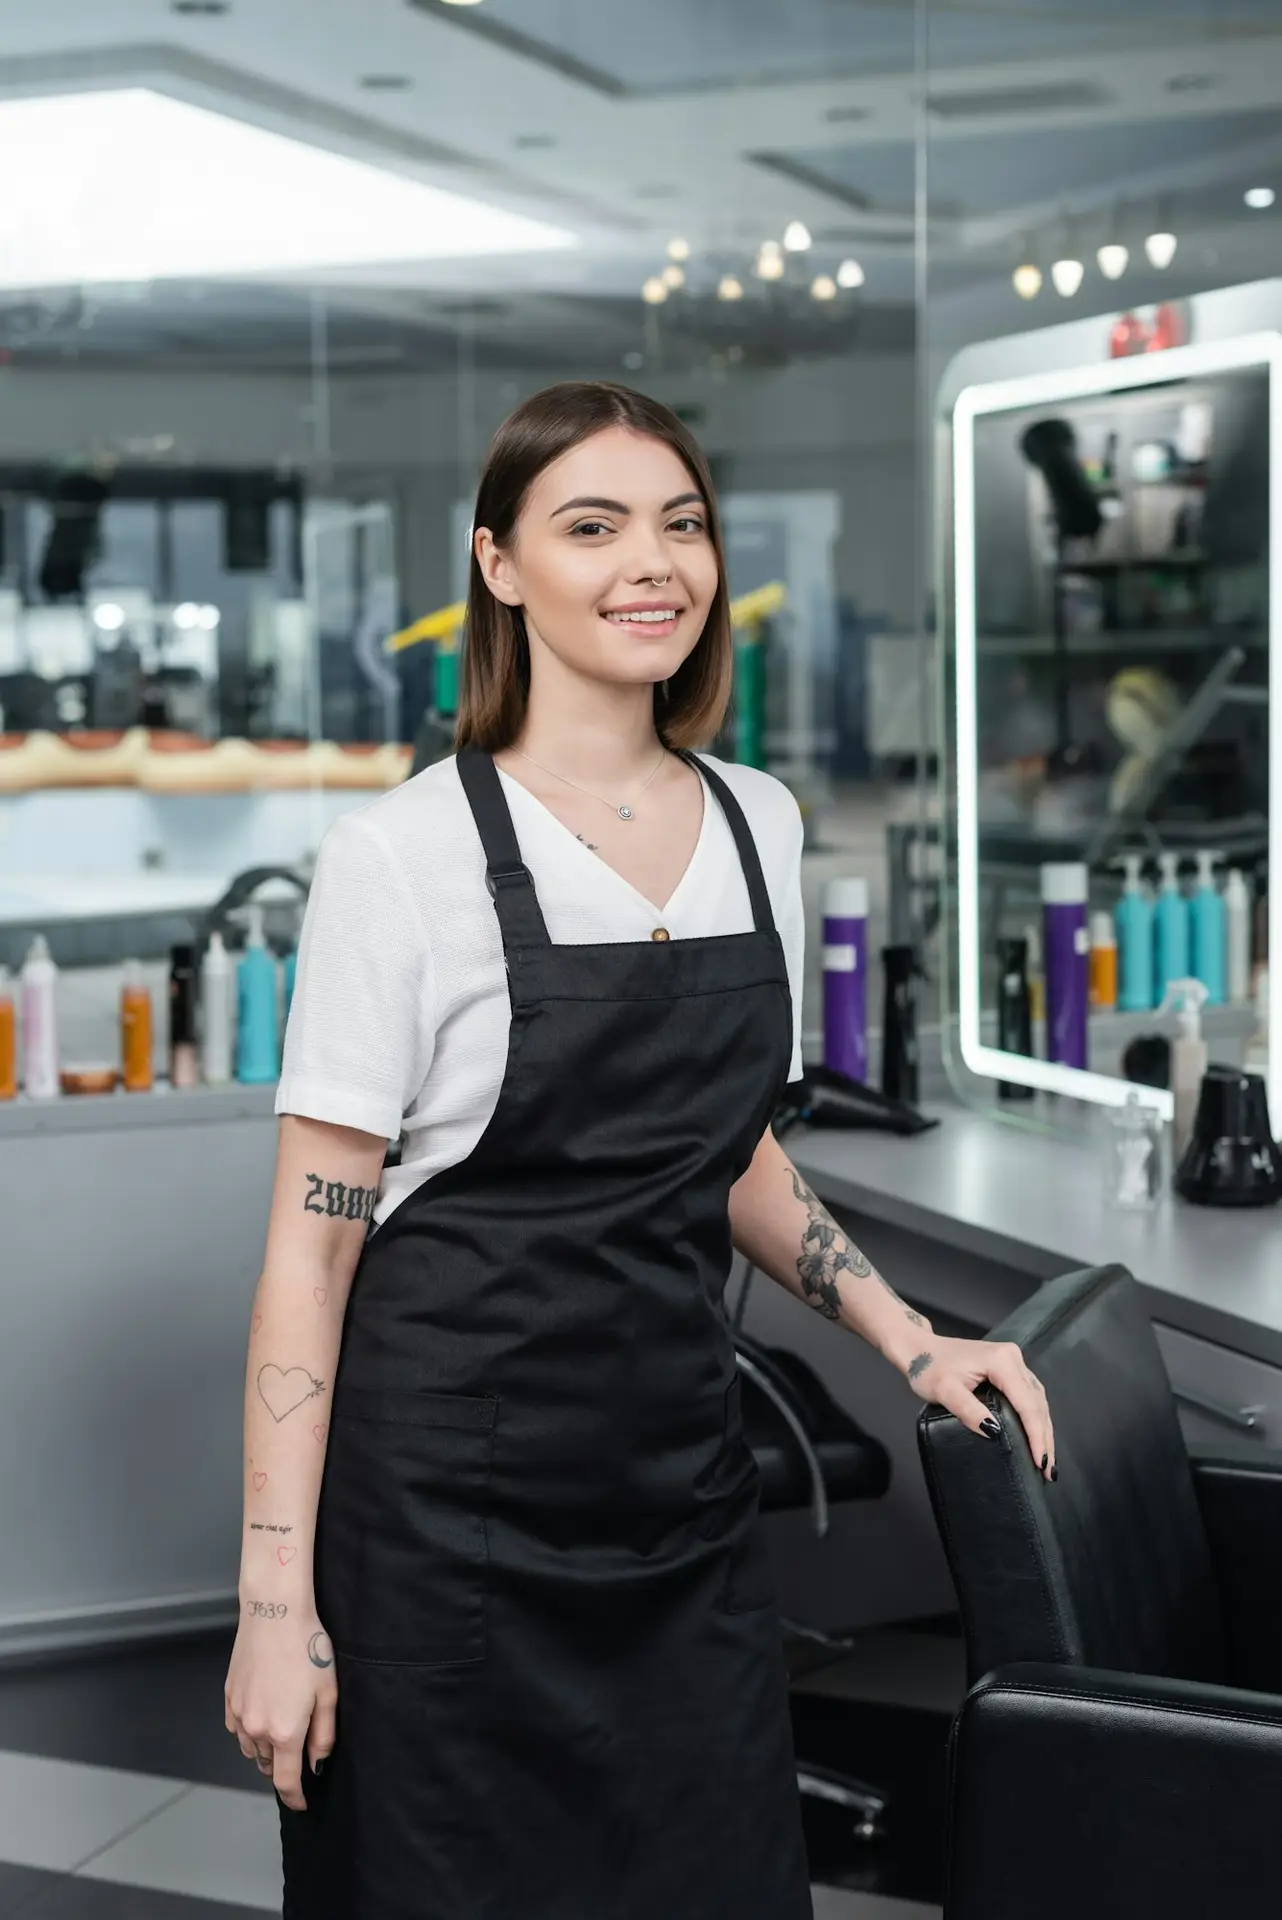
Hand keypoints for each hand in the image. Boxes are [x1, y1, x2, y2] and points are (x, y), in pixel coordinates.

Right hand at [224, 1603, 337, 1811]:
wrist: (274, 1613)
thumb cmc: (307, 1647)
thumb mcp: (328, 1692)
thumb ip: (323, 1735)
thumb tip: (316, 1764)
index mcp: (285, 1732)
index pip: (286, 1781)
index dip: (295, 1798)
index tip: (302, 1804)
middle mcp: (256, 1729)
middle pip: (269, 1766)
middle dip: (284, 1767)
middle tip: (300, 1753)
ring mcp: (239, 1714)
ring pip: (251, 1750)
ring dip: (267, 1751)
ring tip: (283, 1732)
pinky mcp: (229, 1698)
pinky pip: (238, 1729)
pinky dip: (250, 1732)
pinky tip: (263, 1716)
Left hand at [901, 1335, 1055, 1482]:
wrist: (920, 1348)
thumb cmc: (929, 1368)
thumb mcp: (944, 1391)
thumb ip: (968, 1411)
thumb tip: (994, 1433)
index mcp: (1001, 1361)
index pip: (1026, 1403)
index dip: (1035, 1434)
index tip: (1040, 1461)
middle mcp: (1013, 1358)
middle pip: (1037, 1402)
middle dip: (1044, 1437)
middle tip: (1048, 1469)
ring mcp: (1013, 1361)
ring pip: (1037, 1399)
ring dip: (1043, 1429)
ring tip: (1047, 1458)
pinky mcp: (1009, 1368)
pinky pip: (1029, 1395)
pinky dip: (1035, 1417)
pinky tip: (1038, 1435)